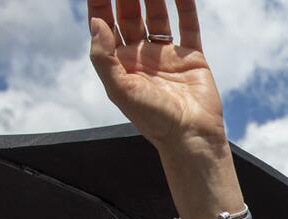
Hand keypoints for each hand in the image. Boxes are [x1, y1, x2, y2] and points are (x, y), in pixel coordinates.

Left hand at [87, 0, 227, 154]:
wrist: (191, 136)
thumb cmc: (153, 120)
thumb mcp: (119, 90)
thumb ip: (103, 56)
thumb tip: (96, 22)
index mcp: (120, 62)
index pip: (105, 23)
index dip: (101, 1)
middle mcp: (141, 55)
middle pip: (130, 14)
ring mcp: (167, 54)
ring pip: (157, 15)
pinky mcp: (191, 57)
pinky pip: (188, 25)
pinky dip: (186, 6)